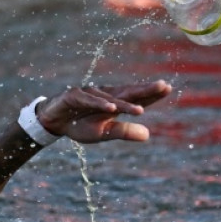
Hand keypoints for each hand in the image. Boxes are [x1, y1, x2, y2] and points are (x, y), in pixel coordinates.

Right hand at [36, 80, 172, 143]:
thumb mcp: (103, 133)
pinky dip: (100, 105)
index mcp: (114, 104)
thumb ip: (124, 132)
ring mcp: (90, 94)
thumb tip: (148, 135)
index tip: (168, 88)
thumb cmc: (79, 125)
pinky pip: (89, 101)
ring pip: (111, 99)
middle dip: (145, 90)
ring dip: (125, 104)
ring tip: (140, 110)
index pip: (136, 98)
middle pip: (128, 92)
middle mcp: (105, 96)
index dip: (151, 94)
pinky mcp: (74, 96)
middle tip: (164, 86)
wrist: (52, 121)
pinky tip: (112, 109)